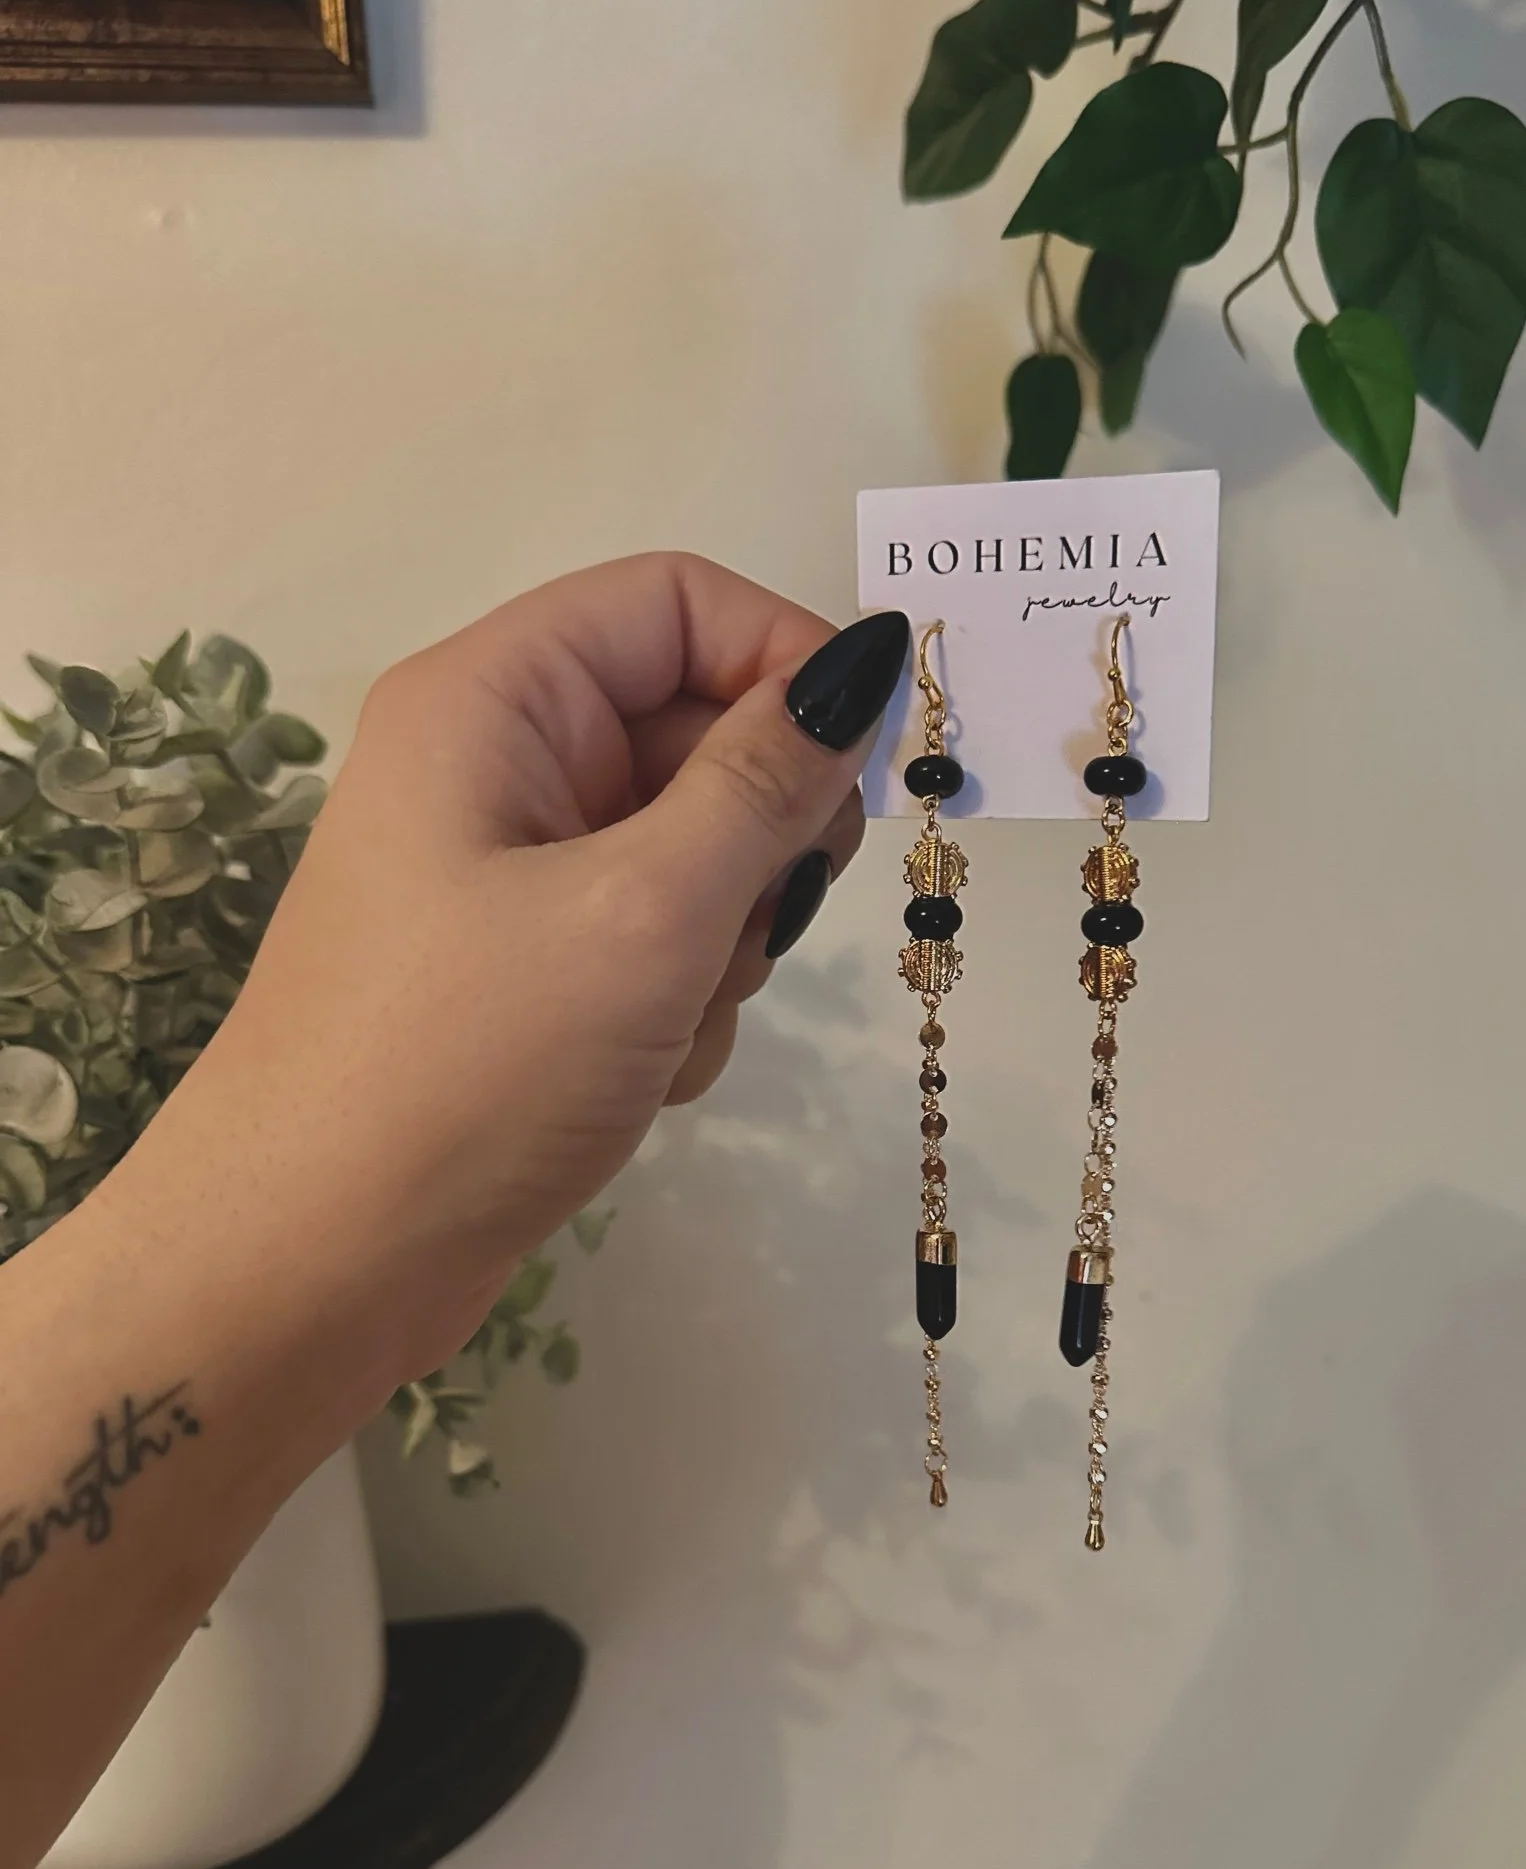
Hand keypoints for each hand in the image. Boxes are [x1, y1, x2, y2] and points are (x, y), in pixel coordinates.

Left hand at [125, 555, 908, 1377]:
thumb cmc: (468, 1065)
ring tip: (664, 1022)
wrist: (310, 1264)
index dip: (786, 659)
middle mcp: (494, 768)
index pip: (675, 604)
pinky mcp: (523, 979)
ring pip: (691, 857)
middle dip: (755, 837)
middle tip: (759, 922)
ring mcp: (506, 880)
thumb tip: (865, 664)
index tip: (871, 765)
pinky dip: (675, 1008)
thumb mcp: (645, 911)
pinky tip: (635, 1077)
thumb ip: (767, 783)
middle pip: (693, 734)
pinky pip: (653, 948)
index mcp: (492, 701)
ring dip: (720, 944)